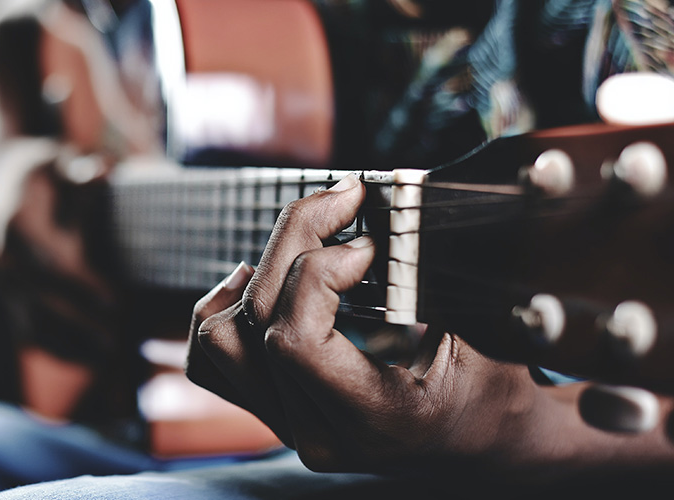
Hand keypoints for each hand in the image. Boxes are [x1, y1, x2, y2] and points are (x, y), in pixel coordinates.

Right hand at [0, 153, 145, 424]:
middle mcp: (4, 260)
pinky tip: (89, 361)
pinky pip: (30, 333)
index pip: (51, 264)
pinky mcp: (7, 300)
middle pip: (42, 303)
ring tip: (109, 359)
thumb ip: (80, 175)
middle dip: (80, 326)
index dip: (82, 287)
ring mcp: (3, 285)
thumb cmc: (41, 175)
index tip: (115, 303)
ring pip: (34, 326)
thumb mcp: (57, 164)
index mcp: (17, 226)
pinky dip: (59, 349)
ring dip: (71, 346)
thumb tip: (102, 171)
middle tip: (118, 343)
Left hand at [185, 174, 673, 478]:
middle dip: (295, 240)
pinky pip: (212, 359)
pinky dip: (224, 308)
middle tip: (342, 201)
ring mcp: (287, 422)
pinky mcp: (272, 405)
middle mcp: (317, 429)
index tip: (368, 243)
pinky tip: (260, 279)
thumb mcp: (483, 336)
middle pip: (257, 322)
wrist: (481, 443)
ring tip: (302, 243)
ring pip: (219, 341)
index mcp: (374, 419)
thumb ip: (430, 279)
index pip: (294, 342)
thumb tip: (392, 201)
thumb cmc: (491, 388)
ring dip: (255, 276)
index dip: (318, 274)